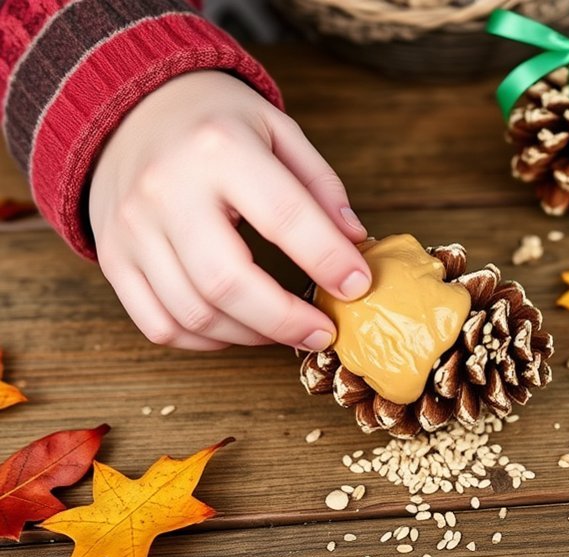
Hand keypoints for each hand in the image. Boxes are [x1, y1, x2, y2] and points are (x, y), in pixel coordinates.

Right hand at [89, 71, 368, 350]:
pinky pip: (158, 324)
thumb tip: (354, 243)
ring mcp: (132, 228)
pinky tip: (238, 329)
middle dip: (286, 320)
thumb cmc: (216, 121)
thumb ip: (320, 185)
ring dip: (252, 336)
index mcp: (220, 148)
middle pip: (227, 282)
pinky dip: (204, 341)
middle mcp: (167, 189)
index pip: (282, 216)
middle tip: (323, 331)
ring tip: (287, 330)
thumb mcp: (278, 129)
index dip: (328, 260)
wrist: (129, 106)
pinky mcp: (113, 258)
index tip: (359, 286)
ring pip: (193, 313)